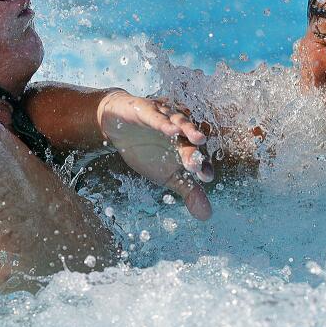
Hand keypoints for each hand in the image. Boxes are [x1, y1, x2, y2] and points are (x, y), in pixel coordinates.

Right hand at [97, 91, 213, 219]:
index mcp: (187, 148)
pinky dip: (164, 122)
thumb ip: (188, 191)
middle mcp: (181, 132)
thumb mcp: (166, 175)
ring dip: (190, 130)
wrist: (118, 127)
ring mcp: (166, 118)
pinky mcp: (147, 109)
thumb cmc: (146, 150)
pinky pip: (157, 116)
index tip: (205, 178)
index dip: (204, 167)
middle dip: (195, 152)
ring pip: (181, 123)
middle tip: (196, 164)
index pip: (200, 158)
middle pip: (192, 141)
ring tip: (199, 138)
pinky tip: (171, 129)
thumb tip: (207, 216)